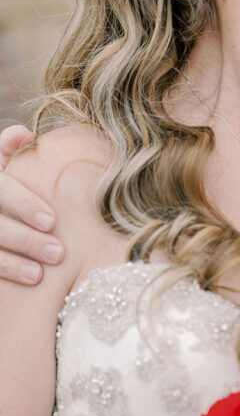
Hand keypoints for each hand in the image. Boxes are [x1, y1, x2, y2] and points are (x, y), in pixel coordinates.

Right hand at [0, 124, 63, 283]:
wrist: (6, 214)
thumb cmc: (10, 188)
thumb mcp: (6, 167)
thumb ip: (11, 151)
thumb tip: (23, 134)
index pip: (3, 188)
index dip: (24, 204)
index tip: (52, 221)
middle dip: (24, 239)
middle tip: (58, 253)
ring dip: (13, 262)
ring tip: (41, 274)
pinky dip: (7, 270)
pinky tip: (31, 281)